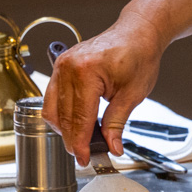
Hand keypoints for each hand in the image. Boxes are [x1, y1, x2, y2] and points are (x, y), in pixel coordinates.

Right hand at [42, 0, 191, 164]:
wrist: (138, 32)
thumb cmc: (139, 54)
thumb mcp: (132, 94)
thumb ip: (117, 123)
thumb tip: (112, 147)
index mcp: (86, 73)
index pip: (78, 118)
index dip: (80, 143)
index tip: (84, 159)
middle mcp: (68, 67)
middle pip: (62, 116)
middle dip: (72, 139)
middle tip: (84, 155)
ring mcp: (61, 65)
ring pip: (52, 108)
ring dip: (63, 128)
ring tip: (80, 141)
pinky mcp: (61, 66)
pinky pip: (53, 96)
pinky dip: (62, 113)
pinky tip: (74, 123)